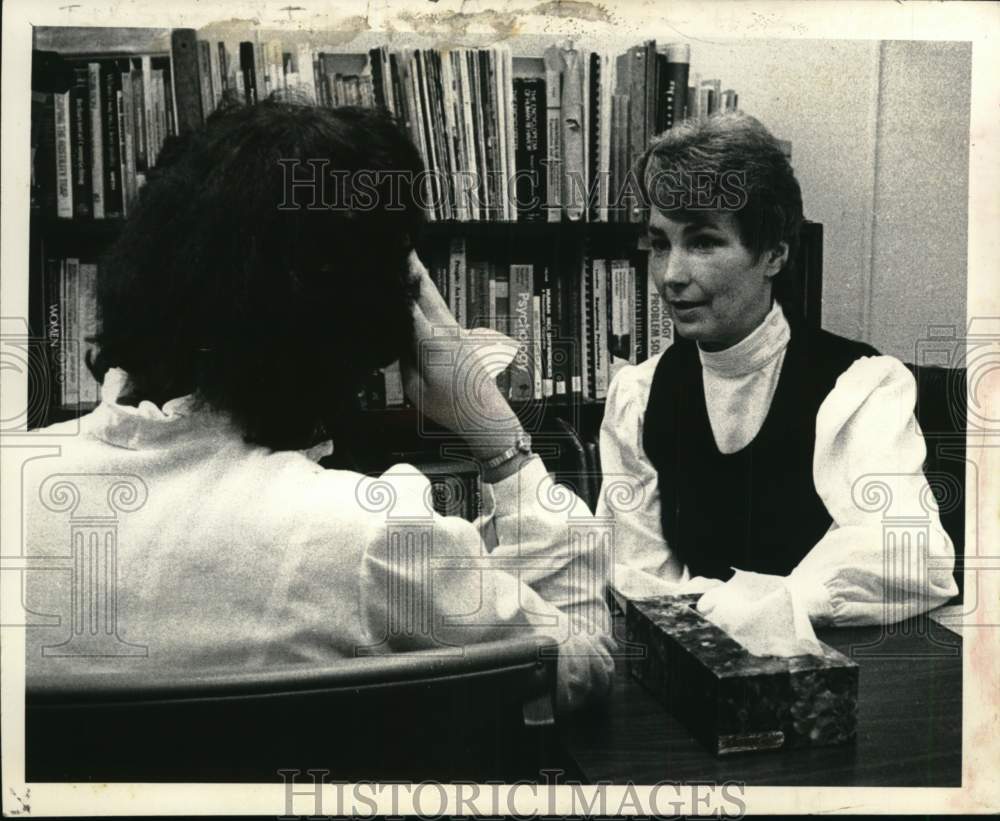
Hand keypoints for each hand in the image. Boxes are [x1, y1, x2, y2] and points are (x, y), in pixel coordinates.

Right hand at [401, 251, 521, 457]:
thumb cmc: (449, 406)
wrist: (484, 414)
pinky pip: (439, 307)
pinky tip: (420, 287)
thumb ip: (402, 355)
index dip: (396, 282)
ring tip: (406, 255)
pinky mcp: (460, 334)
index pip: (409, 304)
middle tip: (397, 242)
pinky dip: (427, 293)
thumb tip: (393, 331)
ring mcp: (456, 330)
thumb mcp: (414, 386)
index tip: (384, 265)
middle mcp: (446, 330)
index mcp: (432, 342)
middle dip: (410, 265)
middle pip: (425, 289)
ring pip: (434, 295)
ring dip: (419, 276)